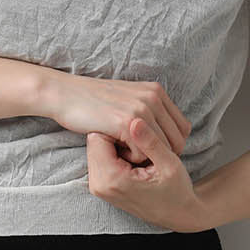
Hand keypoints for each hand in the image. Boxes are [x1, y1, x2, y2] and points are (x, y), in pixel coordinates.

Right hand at [40, 69, 190, 165]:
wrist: (66, 94)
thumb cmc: (93, 101)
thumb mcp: (127, 98)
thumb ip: (147, 109)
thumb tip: (163, 131)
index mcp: (156, 91)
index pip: (183, 127)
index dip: (171, 145)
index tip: (151, 151)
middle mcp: (154, 97)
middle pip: (177, 141)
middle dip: (161, 155)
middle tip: (139, 156)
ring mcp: (142, 109)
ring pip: (163, 149)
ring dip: (147, 158)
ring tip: (127, 152)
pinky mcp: (127, 122)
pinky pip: (143, 153)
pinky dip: (132, 158)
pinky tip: (117, 150)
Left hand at [86, 115, 209, 232]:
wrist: (176, 214)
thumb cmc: (176, 192)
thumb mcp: (169, 165)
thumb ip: (150, 142)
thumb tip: (135, 120)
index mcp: (111, 180)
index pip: (99, 136)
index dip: (118, 129)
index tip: (139, 137)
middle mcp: (98, 184)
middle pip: (95, 141)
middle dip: (115, 136)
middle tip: (140, 145)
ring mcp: (98, 186)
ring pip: (97, 147)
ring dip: (117, 143)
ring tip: (139, 154)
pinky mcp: (102, 185)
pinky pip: (102, 156)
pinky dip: (117, 151)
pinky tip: (135, 158)